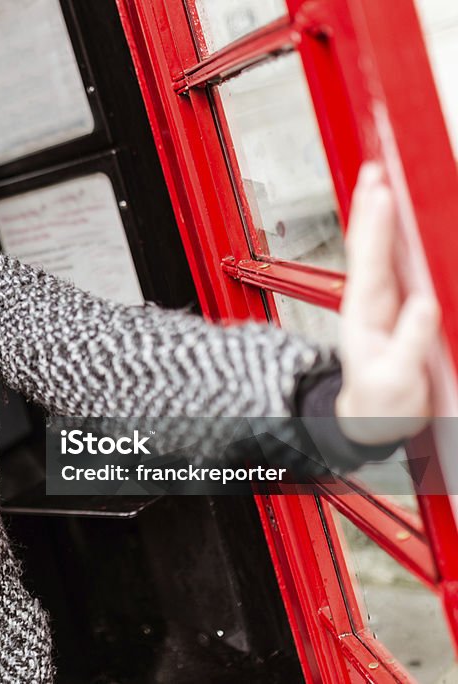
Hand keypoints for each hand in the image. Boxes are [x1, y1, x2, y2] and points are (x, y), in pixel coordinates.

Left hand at [336, 162, 439, 443]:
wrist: (375, 418)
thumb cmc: (382, 401)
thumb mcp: (394, 381)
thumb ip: (408, 345)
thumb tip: (424, 305)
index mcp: (365, 315)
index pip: (369, 264)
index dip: (375, 228)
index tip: (379, 194)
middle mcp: (371, 300)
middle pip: (370, 245)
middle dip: (372, 206)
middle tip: (375, 167)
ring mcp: (385, 298)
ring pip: (383, 249)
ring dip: (382, 214)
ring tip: (382, 178)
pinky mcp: (401, 302)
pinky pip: (399, 262)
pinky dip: (400, 235)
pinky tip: (405, 216)